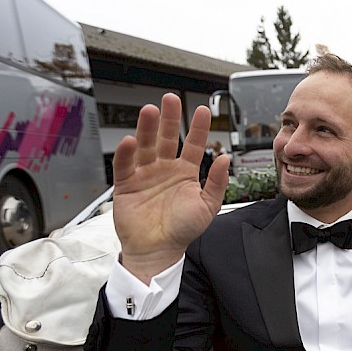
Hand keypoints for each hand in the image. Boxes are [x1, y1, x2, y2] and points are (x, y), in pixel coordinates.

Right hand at [111, 93, 229, 282]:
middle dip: (169, 119)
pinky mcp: (126, 184)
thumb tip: (226, 158)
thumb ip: (217, 182)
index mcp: (185, 173)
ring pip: (146, 146)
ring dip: (147, 128)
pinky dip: (126, 153)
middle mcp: (165, 169)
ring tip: (149, 111)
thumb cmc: (183, 230)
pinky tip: (130, 141)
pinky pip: (125, 165)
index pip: (195, 145)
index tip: (203, 111)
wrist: (158, 251)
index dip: (198, 128)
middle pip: (167, 138)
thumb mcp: (208, 206)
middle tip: (170, 99)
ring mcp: (145, 174)